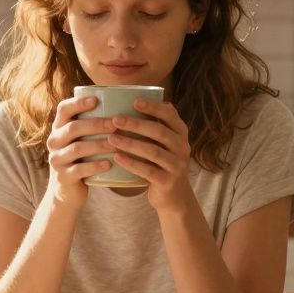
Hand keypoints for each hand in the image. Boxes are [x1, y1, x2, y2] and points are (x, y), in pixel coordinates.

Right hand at [45, 95, 115, 207]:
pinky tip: (109, 164)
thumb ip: (92, 126)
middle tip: (115, 124)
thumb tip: (124, 106)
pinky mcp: (63, 177)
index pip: (63, 109)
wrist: (67, 192)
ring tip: (116, 144)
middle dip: (96, 124)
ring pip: (77, 148)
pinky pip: (79, 170)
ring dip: (99, 145)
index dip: (78, 103)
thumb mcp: (81, 141)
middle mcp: (54, 142)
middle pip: (73, 128)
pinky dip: (95, 166)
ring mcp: (56, 160)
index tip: (96, 100)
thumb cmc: (81, 160)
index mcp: (59, 128)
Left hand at [107, 98, 194, 212]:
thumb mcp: (165, 142)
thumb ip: (157, 123)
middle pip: (159, 132)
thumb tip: (138, 96)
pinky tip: (116, 157)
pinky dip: (131, 163)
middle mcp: (183, 147)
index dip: (153, 107)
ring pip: (152, 151)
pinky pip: (147, 171)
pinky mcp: (167, 182)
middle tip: (115, 119)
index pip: (170, 115)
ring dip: (130, 143)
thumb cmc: (162, 162)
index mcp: (181, 133)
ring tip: (111, 138)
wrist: (173, 196)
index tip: (134, 101)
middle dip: (136, 124)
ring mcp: (177, 166)